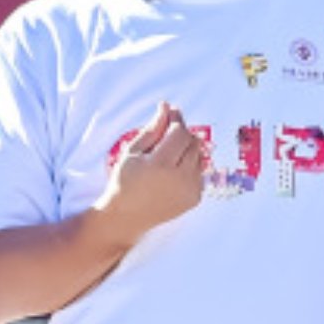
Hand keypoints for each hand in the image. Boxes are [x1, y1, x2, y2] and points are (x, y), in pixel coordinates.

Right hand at [95, 101, 209, 245]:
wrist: (127, 216)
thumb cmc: (125, 181)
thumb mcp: (132, 151)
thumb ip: (153, 128)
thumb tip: (166, 107)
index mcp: (161, 164)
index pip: (180, 132)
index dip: (176, 120)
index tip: (170, 113)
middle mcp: (180, 179)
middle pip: (193, 142)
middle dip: (182, 135)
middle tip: (166, 136)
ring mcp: (190, 190)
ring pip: (199, 156)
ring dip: (186, 151)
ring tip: (167, 157)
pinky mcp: (195, 198)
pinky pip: (199, 172)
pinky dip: (189, 168)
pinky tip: (171, 174)